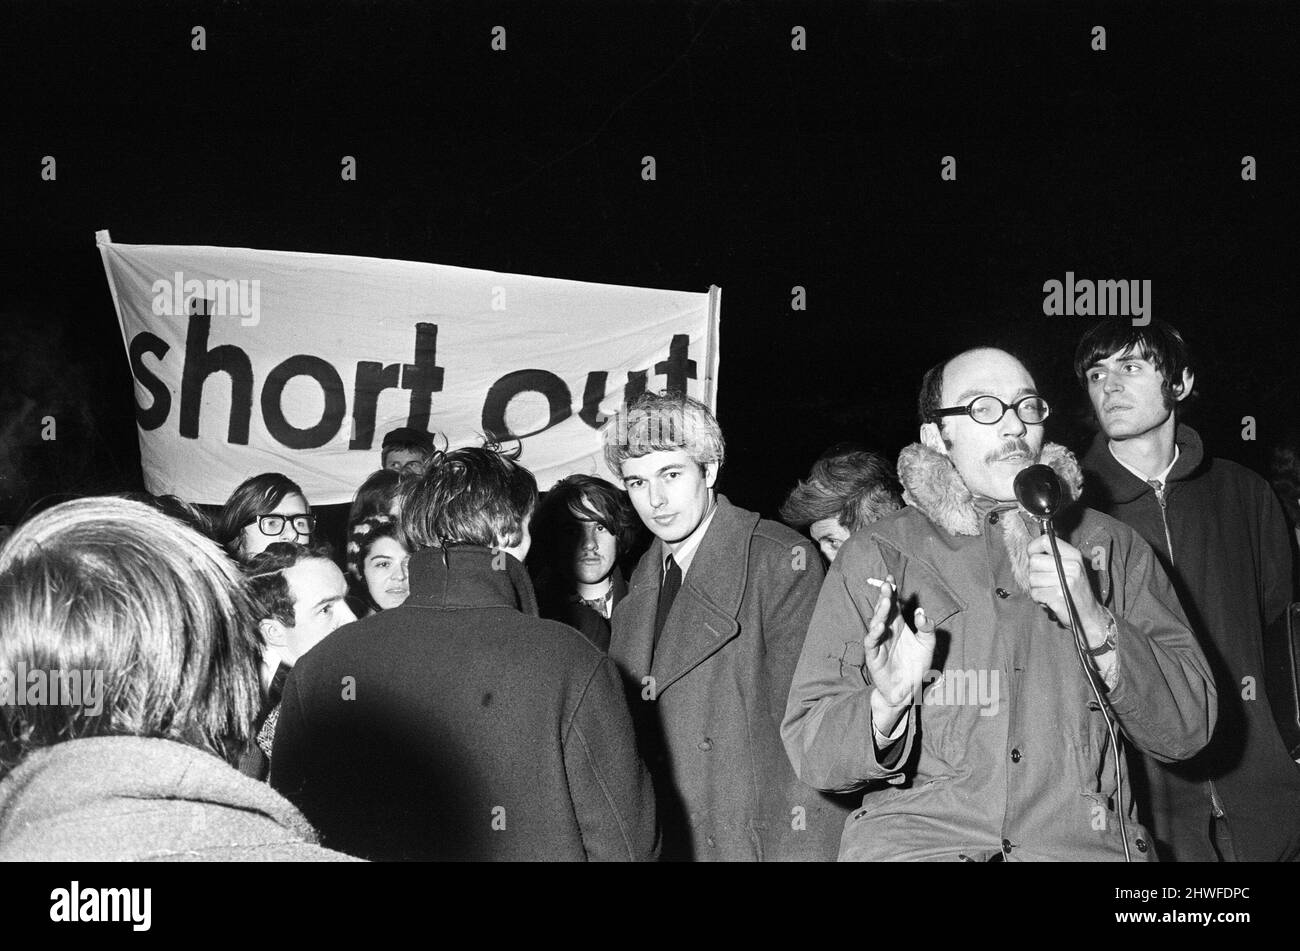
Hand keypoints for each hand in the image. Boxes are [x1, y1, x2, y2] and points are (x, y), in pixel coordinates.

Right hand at [864, 575, 936, 732]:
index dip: (891, 592)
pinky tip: (880, 626)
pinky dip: (874, 634)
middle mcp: (887, 631)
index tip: (891, 579)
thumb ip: (927, 628)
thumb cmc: (916, 666)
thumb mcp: (928, 645)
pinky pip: (871, 643)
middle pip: (883, 610)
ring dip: (880, 612)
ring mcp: (879, 642)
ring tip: (885, 601)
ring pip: (876, 623)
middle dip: (884, 597)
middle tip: (887, 585)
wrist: (908, 690)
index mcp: (898, 625)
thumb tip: (921, 612)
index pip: (893, 604)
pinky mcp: (874, 656)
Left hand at [1026, 534, 1106, 643]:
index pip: (1045, 541)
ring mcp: (1066, 581)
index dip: (1033, 548)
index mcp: (1074, 556)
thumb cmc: (1076, 591)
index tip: (1033, 556)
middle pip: (1034, 561)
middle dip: (1034, 573)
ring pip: (1032, 578)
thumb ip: (1054, 556)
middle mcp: (1072, 566)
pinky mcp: (1058, 596)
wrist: (1089, 615)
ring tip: (1050, 591)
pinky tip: (1050, 600)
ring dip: (1037, 587)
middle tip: (1046, 581)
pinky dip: (1039, 598)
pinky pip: (1035, 593)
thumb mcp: (1073, 568)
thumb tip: (1031, 550)